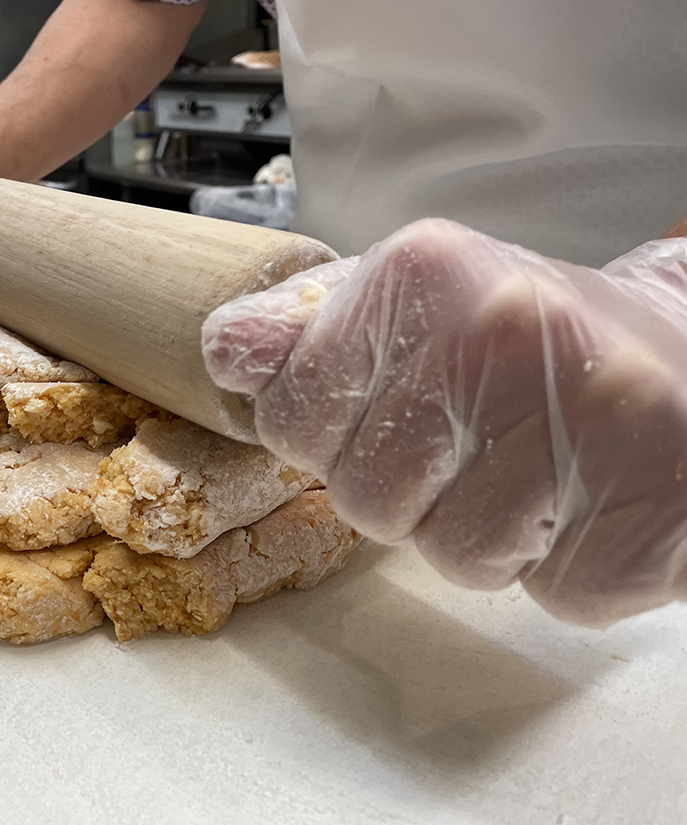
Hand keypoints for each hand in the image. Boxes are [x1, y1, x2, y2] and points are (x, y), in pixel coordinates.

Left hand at [203, 219, 686, 626]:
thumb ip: (312, 327)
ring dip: (476, 530)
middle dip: (399, 489)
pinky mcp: (641, 521)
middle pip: (363, 495)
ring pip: (448, 554)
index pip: (294, 412)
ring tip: (530, 469)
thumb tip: (224, 348)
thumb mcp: (420, 299)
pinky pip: (537, 588)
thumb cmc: (541, 335)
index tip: (376, 411)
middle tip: (466, 441)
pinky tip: (582, 499)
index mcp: (429, 276)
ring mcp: (588, 431)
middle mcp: (506, 338)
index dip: (323, 433)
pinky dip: (549, 561)